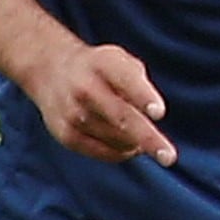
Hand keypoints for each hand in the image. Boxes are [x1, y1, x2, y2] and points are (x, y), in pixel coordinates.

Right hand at [26, 40, 173, 165]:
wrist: (50, 71)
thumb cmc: (101, 69)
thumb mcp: (120, 61)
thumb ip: (139, 83)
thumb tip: (149, 118)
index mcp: (104, 63)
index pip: (127, 80)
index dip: (143, 97)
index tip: (159, 113)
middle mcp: (85, 87)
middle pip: (121, 117)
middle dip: (148, 138)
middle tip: (169, 157)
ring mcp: (73, 112)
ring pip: (117, 139)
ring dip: (136, 143)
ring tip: (140, 135)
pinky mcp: (65, 135)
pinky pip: (103, 152)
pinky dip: (121, 152)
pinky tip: (127, 144)